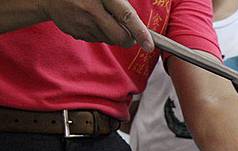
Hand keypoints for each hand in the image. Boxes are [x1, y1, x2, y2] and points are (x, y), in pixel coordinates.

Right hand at [37, 0, 153, 50]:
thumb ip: (120, 5)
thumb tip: (136, 25)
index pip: (127, 16)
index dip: (140, 33)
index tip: (149, 45)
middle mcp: (92, 11)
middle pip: (120, 37)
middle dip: (129, 39)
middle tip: (130, 34)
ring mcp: (83, 23)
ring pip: (109, 39)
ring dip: (113, 34)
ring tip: (104, 18)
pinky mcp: (76, 32)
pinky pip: (97, 39)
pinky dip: (100, 33)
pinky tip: (92, 21)